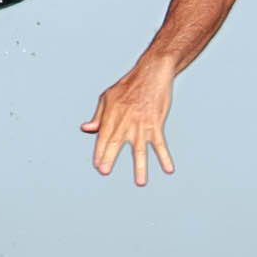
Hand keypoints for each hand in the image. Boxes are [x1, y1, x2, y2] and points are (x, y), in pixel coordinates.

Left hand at [82, 57, 176, 183]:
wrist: (151, 73)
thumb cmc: (128, 86)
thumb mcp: (108, 97)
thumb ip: (99, 116)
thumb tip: (87, 129)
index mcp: (111, 116)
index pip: (102, 137)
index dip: (99, 152)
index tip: (98, 166)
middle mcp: (125, 121)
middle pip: (115, 143)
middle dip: (109, 158)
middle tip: (104, 171)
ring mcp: (141, 124)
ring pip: (140, 149)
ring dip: (141, 167)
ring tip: (141, 183)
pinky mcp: (156, 123)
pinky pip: (161, 143)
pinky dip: (165, 157)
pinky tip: (168, 169)